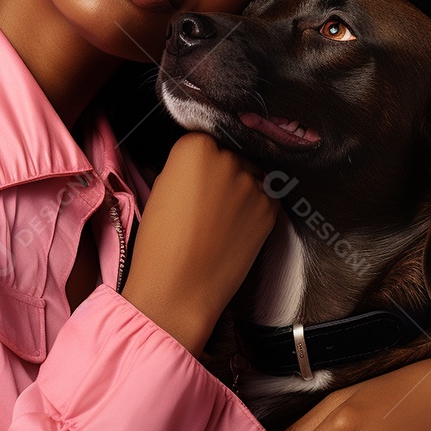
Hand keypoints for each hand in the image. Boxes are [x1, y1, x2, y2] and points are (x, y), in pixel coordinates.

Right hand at [121, 131, 279, 357]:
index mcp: (195, 147)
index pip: (203, 140)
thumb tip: (199, 169)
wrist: (179, 289)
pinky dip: (254, 210)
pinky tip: (235, 230)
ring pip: (250, 176)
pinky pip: (265, 199)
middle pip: (230, 155)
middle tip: (207, 202)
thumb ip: (184, 169)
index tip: (193, 178)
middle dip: (222, 173)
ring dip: (240, 190)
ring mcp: (253, 183)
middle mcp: (228, 157)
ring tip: (221, 220)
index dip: (198, 162)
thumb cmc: (159, 244)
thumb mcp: (160, 190)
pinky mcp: (271, 209)